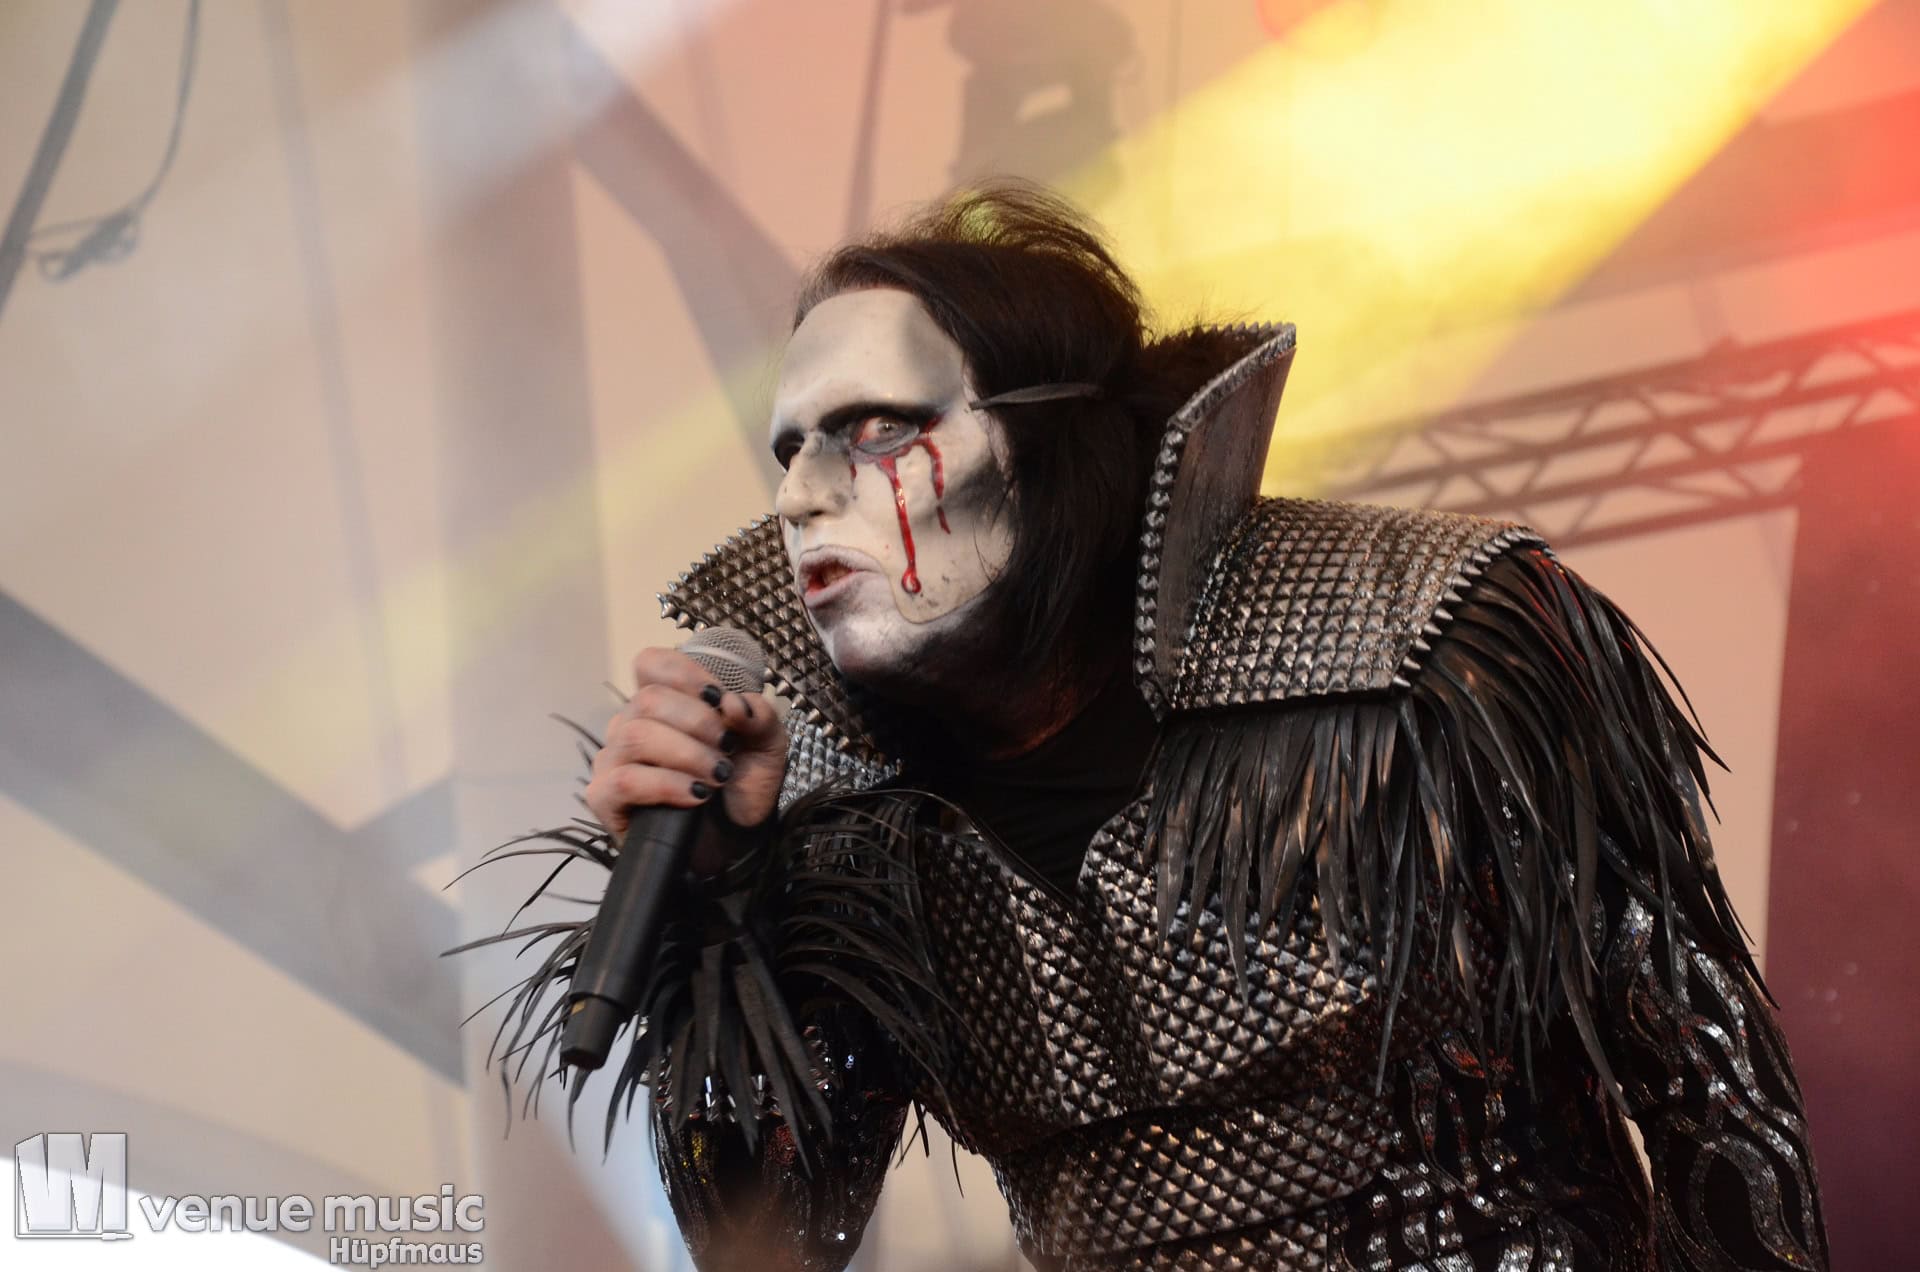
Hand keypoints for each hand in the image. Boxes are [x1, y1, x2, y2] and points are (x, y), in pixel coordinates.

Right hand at [585, 646, 787, 857]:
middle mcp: (631, 725)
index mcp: (663, 703)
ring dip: (687, 754)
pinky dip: (666, 785)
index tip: (718, 700)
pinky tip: (695, 796)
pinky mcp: (605, 797)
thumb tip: (733, 704)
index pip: (650, 663)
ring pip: (636, 736)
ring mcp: (614, 760)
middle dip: (697, 722)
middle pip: (648, 699)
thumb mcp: (766, 745)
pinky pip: (625, 780)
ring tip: (717, 776)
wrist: (735, 842)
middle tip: (726, 749)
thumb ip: (758, 716)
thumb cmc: (741, 787)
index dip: (685, 675)